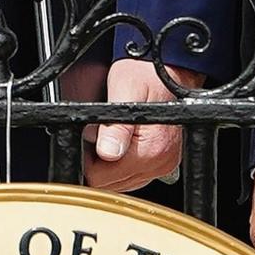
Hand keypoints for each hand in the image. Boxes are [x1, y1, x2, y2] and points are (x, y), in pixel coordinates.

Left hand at [64, 59, 204, 192]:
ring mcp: (164, 164)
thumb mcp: (124, 90)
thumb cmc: (146, 75)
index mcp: (151, 150)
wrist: (168, 70)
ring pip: (121, 182)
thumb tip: (107, 152)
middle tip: (99, 133)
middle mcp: (161, 162)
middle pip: (110, 183)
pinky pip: (134, 176)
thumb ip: (115, 126)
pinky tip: (122, 143)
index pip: (101, 178)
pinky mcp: (164, 162)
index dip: (87, 158)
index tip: (90, 136)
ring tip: (112, 135)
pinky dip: (123, 164)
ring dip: (110, 164)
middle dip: (98, 162)